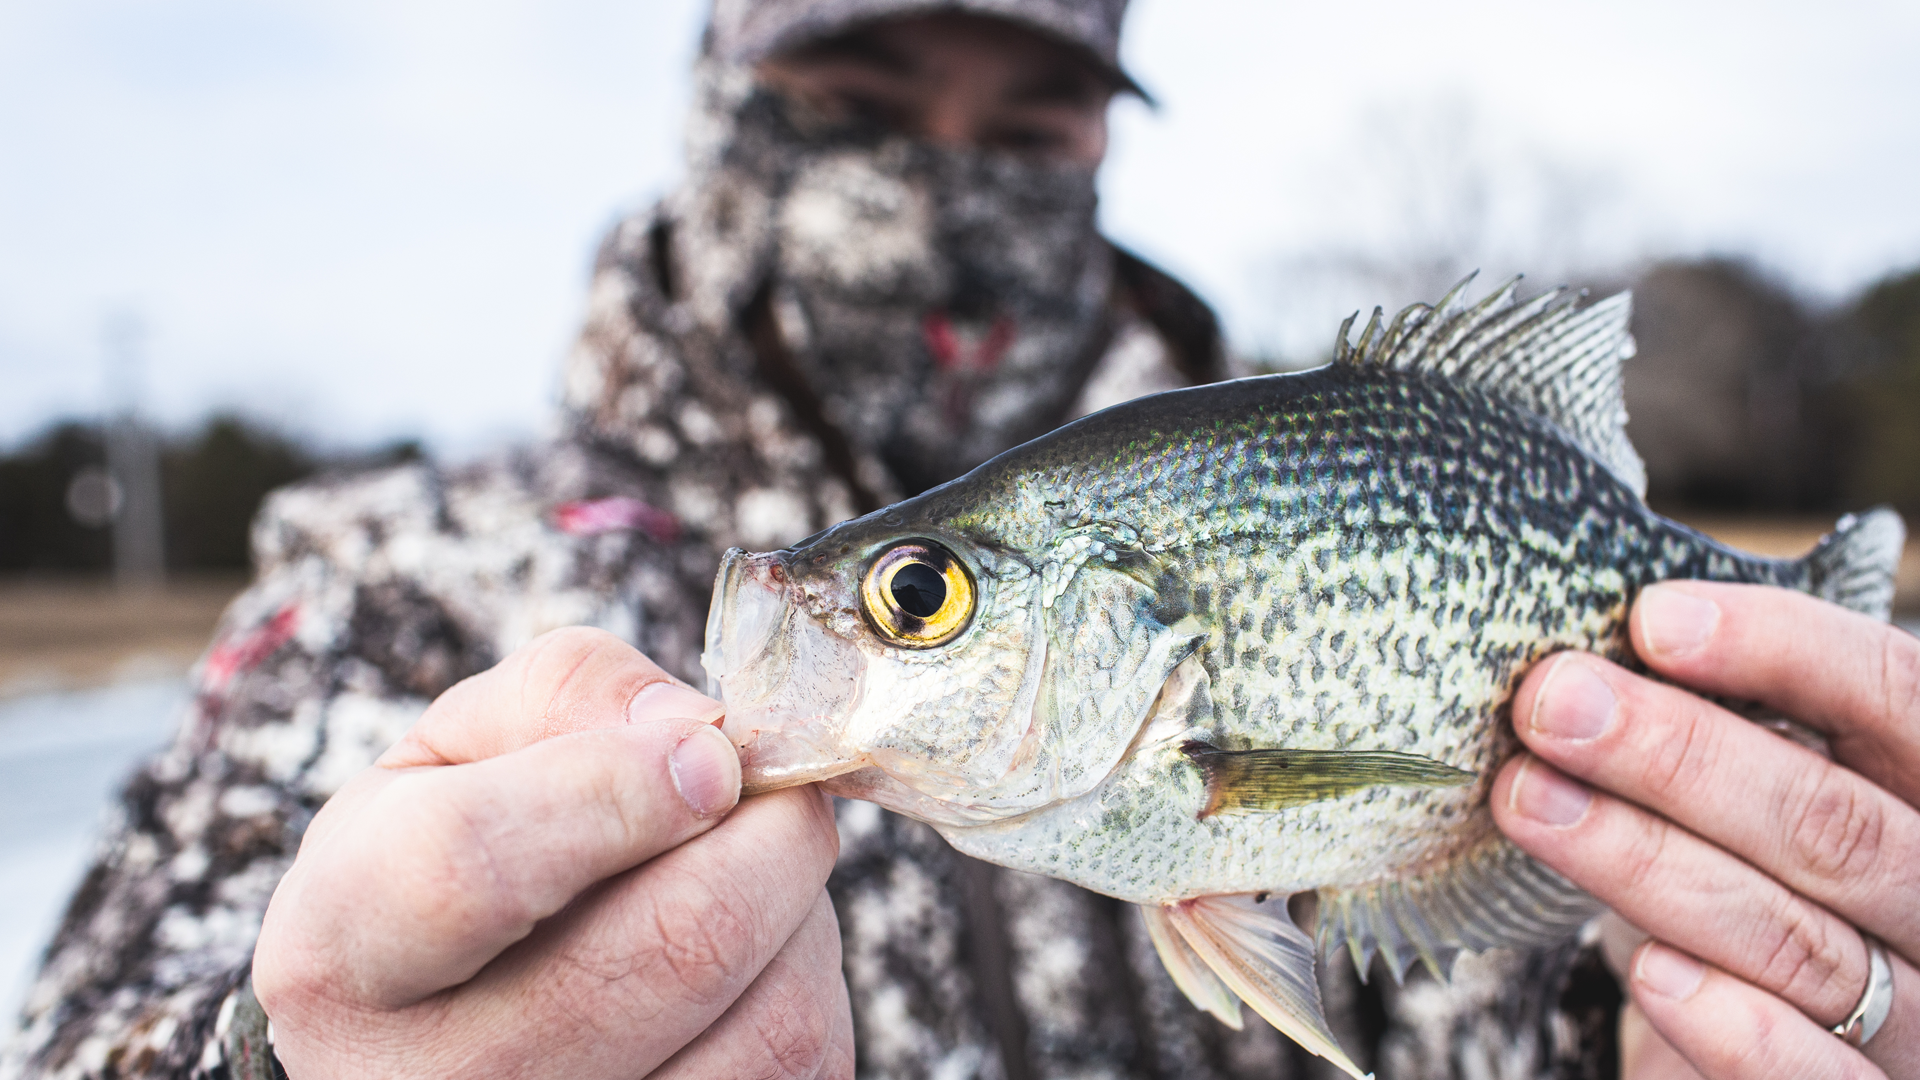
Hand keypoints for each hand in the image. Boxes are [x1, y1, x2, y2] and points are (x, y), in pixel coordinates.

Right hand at [253, 628, 851, 1078]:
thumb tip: (701, 732)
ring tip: (747, 876)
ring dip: (801, 915)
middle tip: (760, 790)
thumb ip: (569, 694)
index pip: (474, 868)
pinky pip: (808, 1072)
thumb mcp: (456, 752)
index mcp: (346, 955)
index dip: (618, 790)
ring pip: (775, 1026)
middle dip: (765, 833)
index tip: (706, 749)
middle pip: (678, 947)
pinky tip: (755, 963)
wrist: (436, 1040)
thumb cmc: (444, 866)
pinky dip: (810, 989)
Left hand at [1493, 582, 1919, 1079]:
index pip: (1896, 697)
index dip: (1784, 649)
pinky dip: (1735, 1027)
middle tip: (1551, 704)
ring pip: (1800, 940)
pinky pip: (1818, 1077)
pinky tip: (1647, 970)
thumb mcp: (1744, 801)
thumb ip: (1714, 732)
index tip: (1651, 619)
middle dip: (1680, 755)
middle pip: (1835, 822)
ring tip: (1530, 801)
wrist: (1755, 1055)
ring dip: (1649, 863)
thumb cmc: (1743, 890)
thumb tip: (1582, 659)